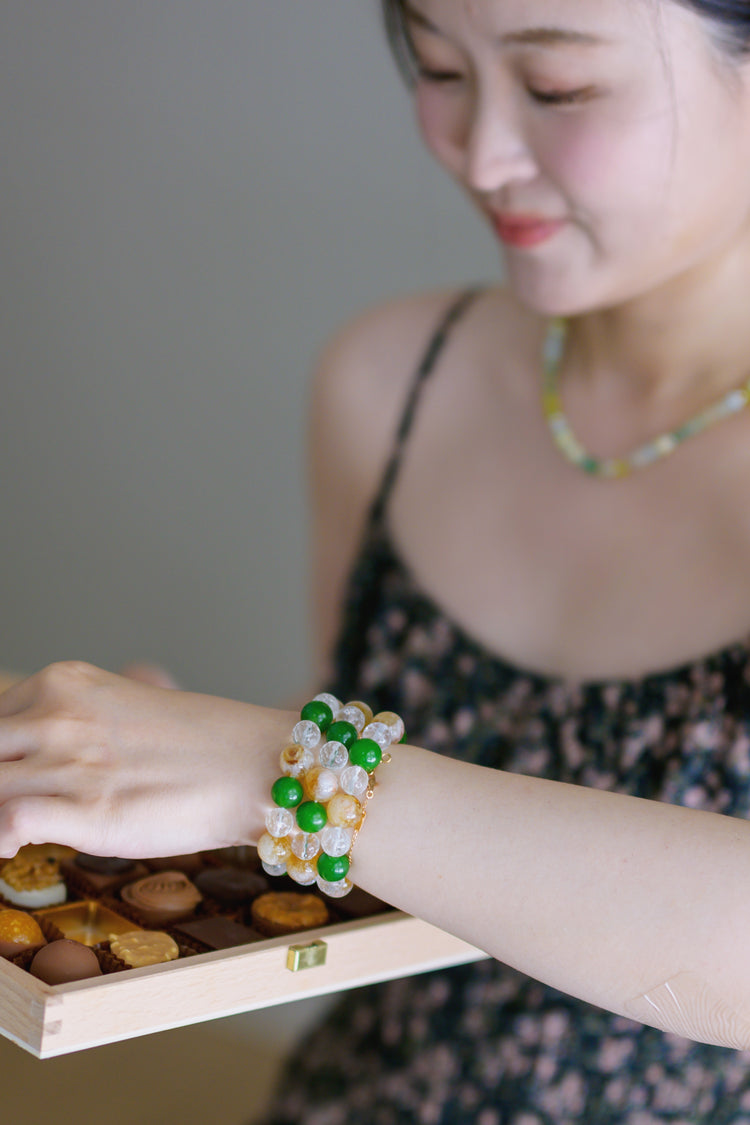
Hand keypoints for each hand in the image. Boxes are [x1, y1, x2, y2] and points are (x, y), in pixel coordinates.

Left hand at [0, 661, 288, 859]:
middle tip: (15, 802)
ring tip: (14, 832)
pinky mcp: (85, 810)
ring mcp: (69, 761)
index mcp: (63, 683)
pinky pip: (4, 821)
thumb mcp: (118, 711)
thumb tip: (33, 764)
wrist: (253, 763)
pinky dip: (0, 838)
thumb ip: (68, 726)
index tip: (11, 777)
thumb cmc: (198, 744)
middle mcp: (57, 715)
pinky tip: (16, 847)